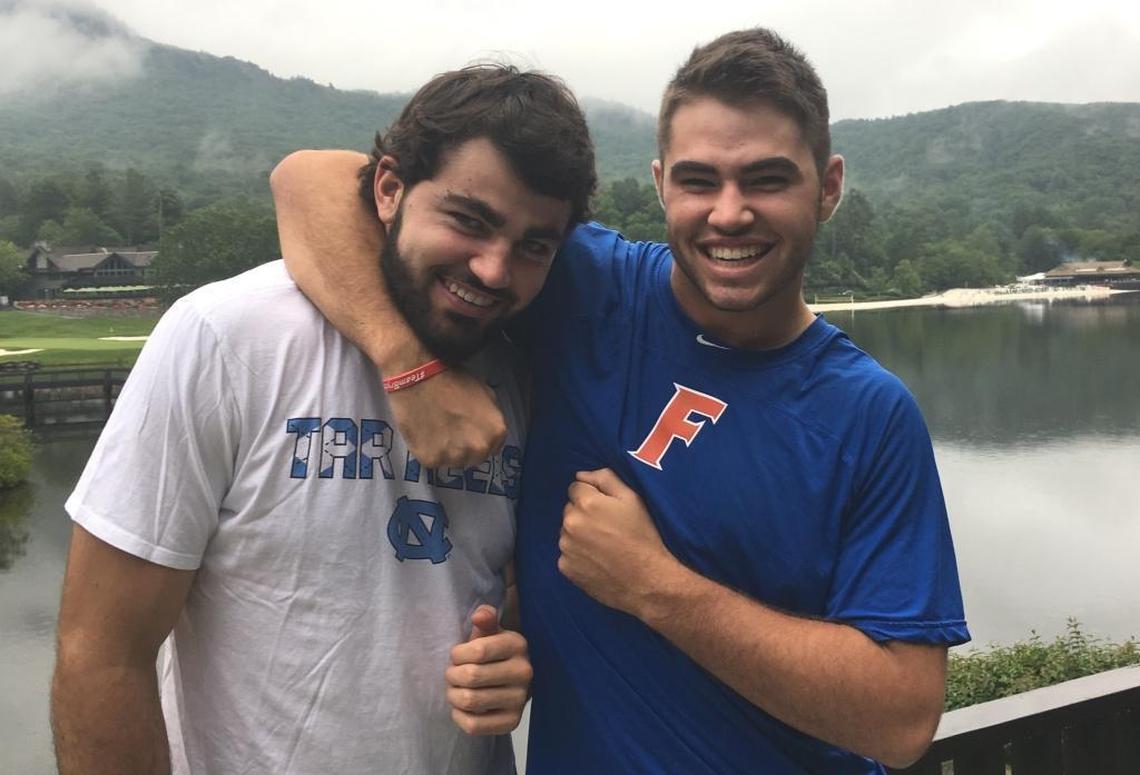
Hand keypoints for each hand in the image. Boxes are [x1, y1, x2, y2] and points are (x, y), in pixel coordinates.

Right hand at [389, 369, 506, 468]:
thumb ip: (491, 417)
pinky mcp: (432, 460)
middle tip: (451, 429)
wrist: (419, 377)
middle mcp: (479, 449)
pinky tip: (426, 432)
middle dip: (465, 447)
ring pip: (453, 462)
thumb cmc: (452, 380)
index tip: (468, 431)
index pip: (492, 448)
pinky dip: (429, 450)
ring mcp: (455, 457)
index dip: (479, 439)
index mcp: (496, 433)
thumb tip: (488, 429)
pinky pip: (433, 461)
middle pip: (474, 458)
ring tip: (437, 430)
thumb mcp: (486, 393)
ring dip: (447, 451)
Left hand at [445, 605, 531, 734]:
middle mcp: (524, 672)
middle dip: (452, 675)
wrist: (512, 681)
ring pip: (470, 701)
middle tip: (451, 675)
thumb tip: (479, 615)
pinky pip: (474, 725)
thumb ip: (485, 619)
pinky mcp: (512, 722)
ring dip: (453, 695)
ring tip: (454, 690)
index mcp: (517, 645)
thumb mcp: (490, 632)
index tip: (456, 656)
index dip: (457, 655)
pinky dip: (459, 717)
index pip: (477, 651)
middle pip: (471, 677)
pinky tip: (461, 708)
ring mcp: (520, 699)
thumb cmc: (494, 652)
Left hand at [558, 468, 678, 615]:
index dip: (593, 496)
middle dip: (583, 514)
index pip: (576, 488)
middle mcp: (570, 524)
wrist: (647, 581)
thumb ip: (605, 479)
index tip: (607, 509)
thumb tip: (580, 475)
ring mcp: (565, 547)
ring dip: (579, 534)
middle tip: (607, 528)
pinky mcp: (565, 568)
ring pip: (567, 532)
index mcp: (586, 503)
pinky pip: (567, 553)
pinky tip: (597, 561)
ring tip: (603, 546)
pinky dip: (578, 555)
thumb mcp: (632, 499)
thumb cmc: (643, 537)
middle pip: (570, 510)